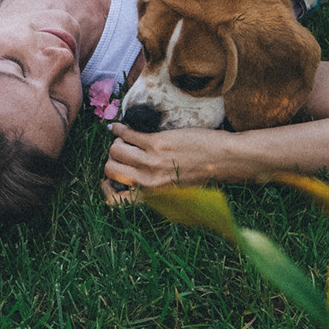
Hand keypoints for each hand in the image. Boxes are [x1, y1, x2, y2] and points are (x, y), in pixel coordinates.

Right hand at [103, 122, 236, 190]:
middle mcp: (148, 182)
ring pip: (116, 150)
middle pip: (109, 169)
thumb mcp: (175, 194)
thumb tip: (131, 186)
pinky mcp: (157, 143)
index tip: (111, 178)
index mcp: (151, 197)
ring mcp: (151, 162)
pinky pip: (127, 134)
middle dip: (111, 160)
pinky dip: (120, 129)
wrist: (222, 160)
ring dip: (116, 143)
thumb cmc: (202, 176)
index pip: (113, 201)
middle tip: (121, 154)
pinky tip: (120, 127)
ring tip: (124, 139)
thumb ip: (154, 192)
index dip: (106, 188)